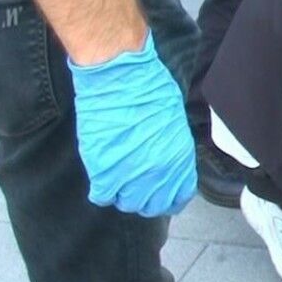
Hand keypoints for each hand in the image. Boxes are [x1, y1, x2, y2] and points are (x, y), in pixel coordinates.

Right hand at [68, 31, 197, 217]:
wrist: (120, 76)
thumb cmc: (149, 88)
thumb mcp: (175, 121)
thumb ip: (173, 148)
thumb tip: (167, 161)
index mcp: (179, 159)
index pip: (178, 197)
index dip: (169, 197)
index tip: (161, 194)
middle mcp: (157, 172)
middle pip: (150, 205)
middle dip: (144, 198)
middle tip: (135, 185)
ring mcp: (129, 173)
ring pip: (126, 203)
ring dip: (122, 194)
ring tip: (118, 178)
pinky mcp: (102, 169)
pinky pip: (103, 196)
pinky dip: (102, 190)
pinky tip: (103, 177)